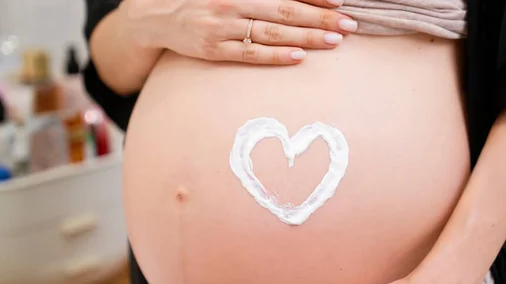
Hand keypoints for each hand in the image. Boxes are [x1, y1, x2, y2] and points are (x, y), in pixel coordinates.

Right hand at [120, 0, 357, 64]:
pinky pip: (250, 54)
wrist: (156, 16)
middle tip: (349, 25)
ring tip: (334, 41)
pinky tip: (299, 56)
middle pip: (285, 10)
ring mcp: (223, 28)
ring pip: (272, 32)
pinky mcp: (215, 51)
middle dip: (320, 18)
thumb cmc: (201, 0)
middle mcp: (233, 3)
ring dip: (306, 37)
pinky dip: (275, 55)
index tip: (340, 2)